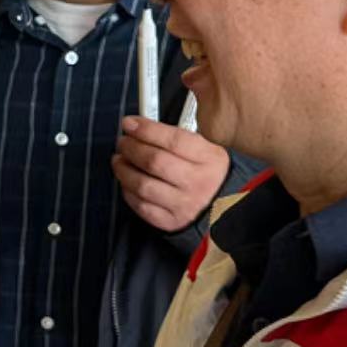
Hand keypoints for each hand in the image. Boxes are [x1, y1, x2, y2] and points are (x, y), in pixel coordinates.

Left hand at [112, 117, 230, 232]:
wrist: (226, 208)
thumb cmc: (210, 175)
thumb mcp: (207, 150)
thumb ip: (176, 137)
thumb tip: (141, 126)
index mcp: (210, 159)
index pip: (173, 140)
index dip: (146, 130)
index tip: (130, 124)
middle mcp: (198, 183)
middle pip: (154, 161)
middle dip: (131, 148)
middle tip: (123, 142)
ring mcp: (184, 205)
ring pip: (143, 185)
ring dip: (124, 169)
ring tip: (120, 160)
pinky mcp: (171, 222)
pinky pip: (141, 206)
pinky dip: (128, 191)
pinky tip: (128, 181)